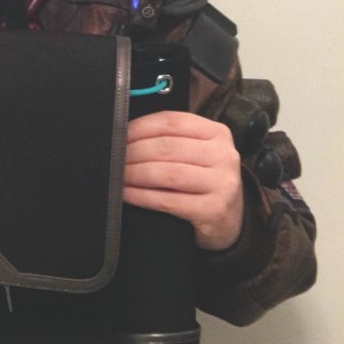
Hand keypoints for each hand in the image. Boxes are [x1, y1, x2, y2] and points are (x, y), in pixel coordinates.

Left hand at [123, 111, 243, 250]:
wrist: (229, 222)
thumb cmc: (204, 181)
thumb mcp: (197, 153)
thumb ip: (171, 139)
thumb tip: (125, 133)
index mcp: (217, 133)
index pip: (171, 121)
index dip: (140, 127)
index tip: (119, 134)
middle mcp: (224, 155)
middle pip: (167, 147)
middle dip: (133, 152)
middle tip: (114, 158)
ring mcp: (222, 183)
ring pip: (166, 173)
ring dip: (135, 174)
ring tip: (118, 176)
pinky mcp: (213, 210)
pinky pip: (168, 200)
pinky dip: (142, 196)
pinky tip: (127, 194)